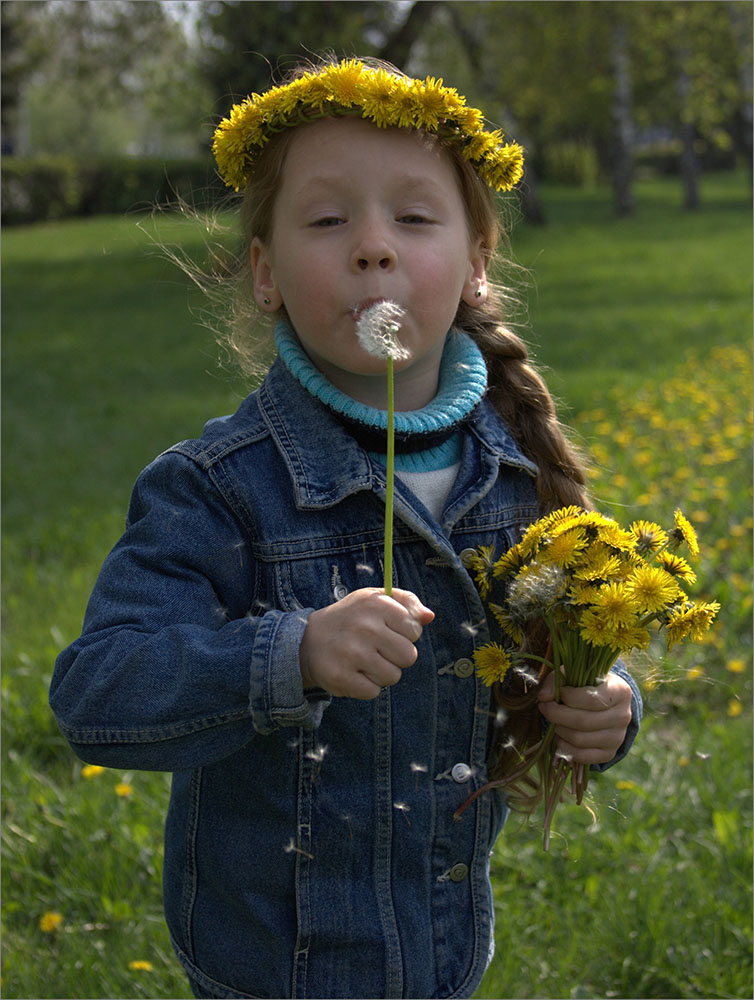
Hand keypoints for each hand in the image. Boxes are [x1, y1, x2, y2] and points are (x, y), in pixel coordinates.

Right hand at [299, 588, 434, 699]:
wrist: (308, 641)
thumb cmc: (351, 619)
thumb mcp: (375, 599)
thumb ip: (406, 602)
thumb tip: (429, 616)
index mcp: (376, 604)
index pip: (415, 630)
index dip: (405, 635)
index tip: (388, 632)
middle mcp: (365, 627)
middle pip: (409, 657)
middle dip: (396, 657)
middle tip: (377, 650)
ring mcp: (352, 653)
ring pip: (393, 677)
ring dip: (382, 673)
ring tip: (364, 661)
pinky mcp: (341, 677)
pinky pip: (373, 692)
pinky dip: (366, 687)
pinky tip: (353, 672)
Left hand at [537, 671, 632, 764]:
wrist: (606, 705)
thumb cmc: (587, 686)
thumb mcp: (575, 676)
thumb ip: (557, 681)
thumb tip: (543, 697)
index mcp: (620, 691)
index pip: (591, 698)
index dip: (567, 696)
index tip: (556, 693)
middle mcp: (623, 716)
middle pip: (583, 721)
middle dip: (556, 714)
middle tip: (545, 707)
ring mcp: (617, 738)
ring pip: (579, 739)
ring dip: (559, 730)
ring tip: (553, 721)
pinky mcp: (608, 753)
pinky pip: (581, 756)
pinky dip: (564, 747)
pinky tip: (560, 735)